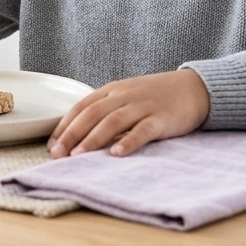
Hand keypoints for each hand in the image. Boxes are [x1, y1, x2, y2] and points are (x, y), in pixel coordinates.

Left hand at [48, 69, 209, 157]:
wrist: (194, 88)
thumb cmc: (156, 96)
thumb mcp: (127, 95)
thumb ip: (107, 108)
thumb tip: (80, 131)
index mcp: (113, 90)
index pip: (82, 106)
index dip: (65, 125)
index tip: (52, 144)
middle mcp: (124, 95)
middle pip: (92, 114)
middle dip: (72, 134)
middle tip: (58, 154)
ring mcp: (143, 106)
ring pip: (113, 121)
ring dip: (93, 139)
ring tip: (78, 156)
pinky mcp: (161, 119)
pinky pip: (142, 131)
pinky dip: (128, 142)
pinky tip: (116, 154)